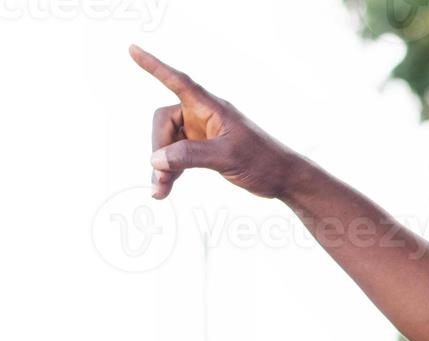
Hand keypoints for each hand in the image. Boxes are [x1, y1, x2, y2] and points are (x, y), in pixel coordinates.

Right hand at [129, 45, 301, 200]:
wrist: (284, 179)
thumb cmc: (263, 161)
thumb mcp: (226, 156)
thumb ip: (190, 155)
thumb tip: (155, 159)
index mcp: (211, 107)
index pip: (178, 81)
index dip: (154, 66)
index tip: (132, 49)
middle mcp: (203, 116)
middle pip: (164, 122)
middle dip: (158, 149)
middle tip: (160, 176)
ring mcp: (202, 133)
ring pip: (168, 143)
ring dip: (161, 166)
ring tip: (159, 191)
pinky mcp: (203, 151)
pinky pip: (177, 157)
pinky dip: (170, 172)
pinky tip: (164, 190)